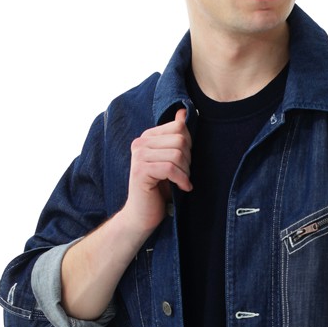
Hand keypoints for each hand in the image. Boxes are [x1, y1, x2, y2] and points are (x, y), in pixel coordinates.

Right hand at [124, 108, 192, 233]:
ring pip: (177, 154)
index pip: (179, 127)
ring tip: (182, 182)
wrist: (142, 215)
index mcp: (147, 137)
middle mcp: (140, 143)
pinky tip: (182, 188)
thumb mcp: (171, 160)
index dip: (189, 145)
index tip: (185, 162)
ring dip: (185, 172)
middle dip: (188, 160)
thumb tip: (183, 111)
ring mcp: (138, 156)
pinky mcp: (140, 170)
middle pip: (180, 140)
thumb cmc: (160, 189)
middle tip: (184, 175)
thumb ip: (176, 137)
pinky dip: (181, 180)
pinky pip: (170, 168)